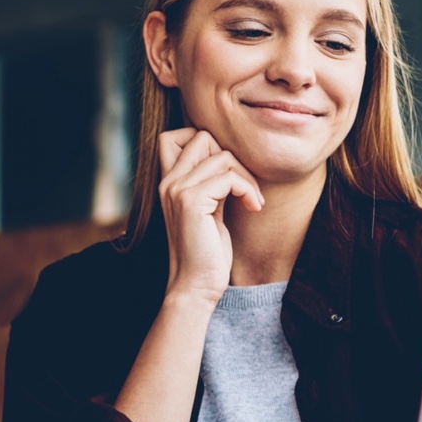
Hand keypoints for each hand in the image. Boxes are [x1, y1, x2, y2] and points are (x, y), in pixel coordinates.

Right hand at [157, 128, 263, 306]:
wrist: (195, 286)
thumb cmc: (206, 252)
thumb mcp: (208, 210)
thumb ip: (210, 184)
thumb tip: (229, 158)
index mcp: (168, 182)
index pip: (174, 135)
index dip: (206, 143)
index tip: (227, 172)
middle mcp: (168, 182)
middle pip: (202, 136)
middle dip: (232, 158)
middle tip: (245, 187)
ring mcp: (177, 190)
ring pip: (221, 155)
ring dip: (246, 176)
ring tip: (252, 200)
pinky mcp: (191, 202)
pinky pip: (229, 177)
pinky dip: (248, 189)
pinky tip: (253, 207)